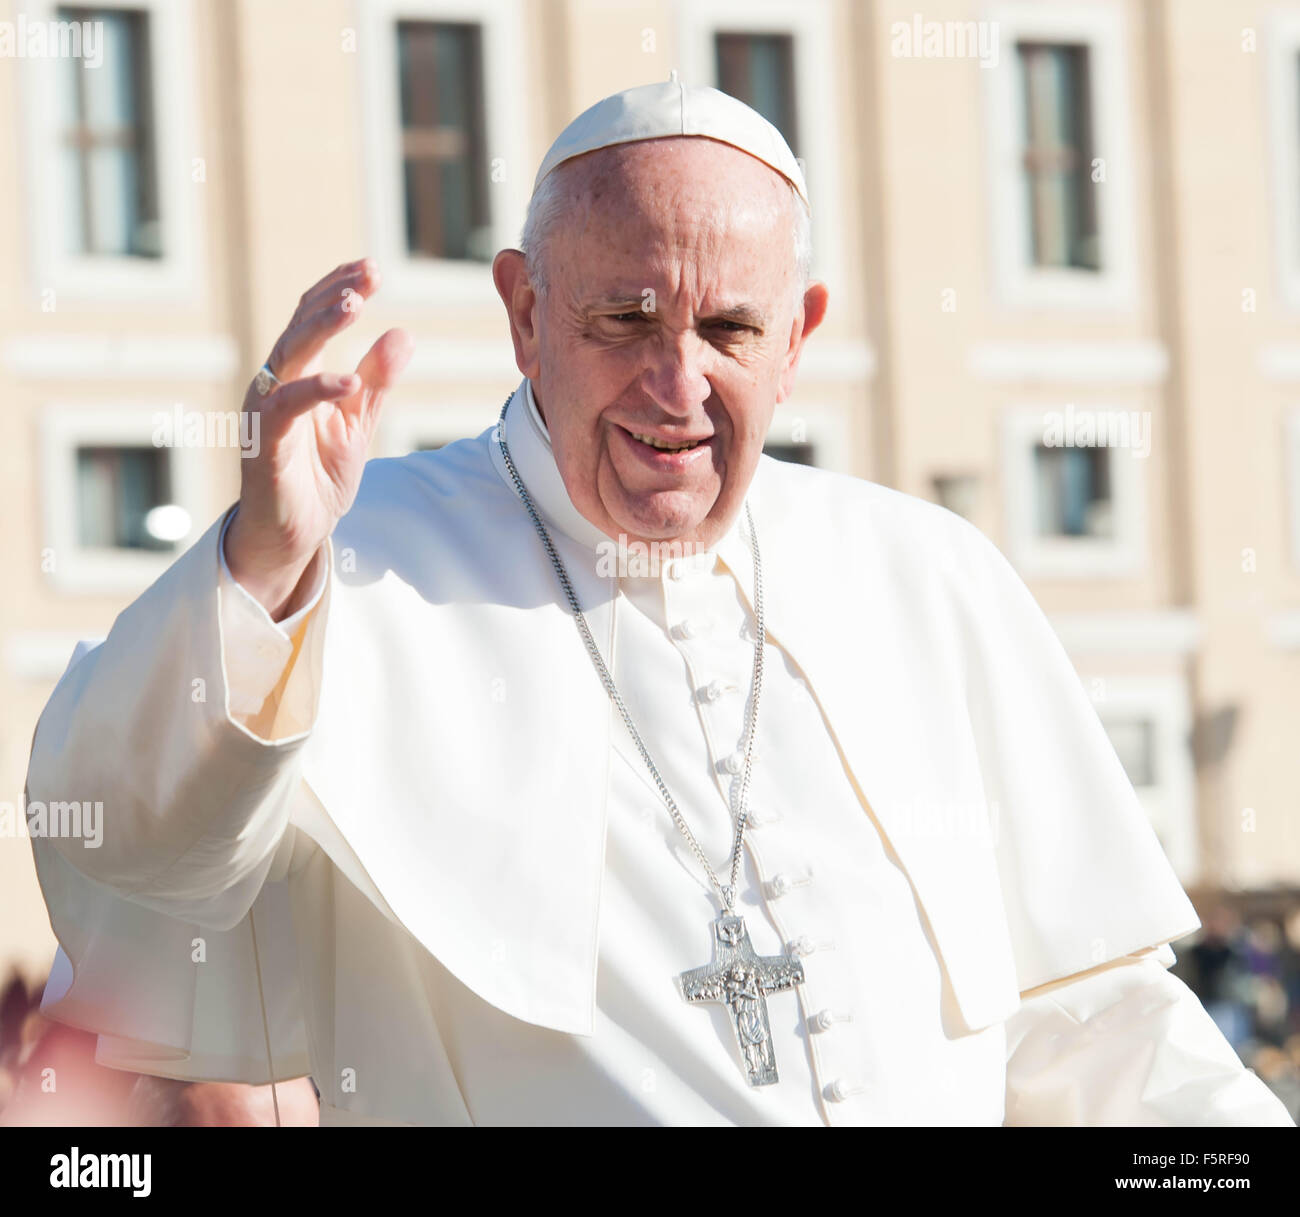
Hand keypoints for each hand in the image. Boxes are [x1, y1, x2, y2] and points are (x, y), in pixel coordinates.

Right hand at [225, 258, 413, 618]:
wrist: (292, 533)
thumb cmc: (317, 477)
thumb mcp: (356, 424)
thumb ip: (376, 382)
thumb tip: (403, 334)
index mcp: (297, 375)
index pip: (313, 318)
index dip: (340, 289)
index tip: (372, 267)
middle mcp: (275, 384)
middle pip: (300, 326)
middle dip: (334, 296)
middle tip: (368, 274)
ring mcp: (265, 411)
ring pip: (289, 355)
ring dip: (321, 327)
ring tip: (355, 305)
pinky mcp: (264, 443)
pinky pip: (287, 408)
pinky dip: (318, 391)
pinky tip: (349, 382)